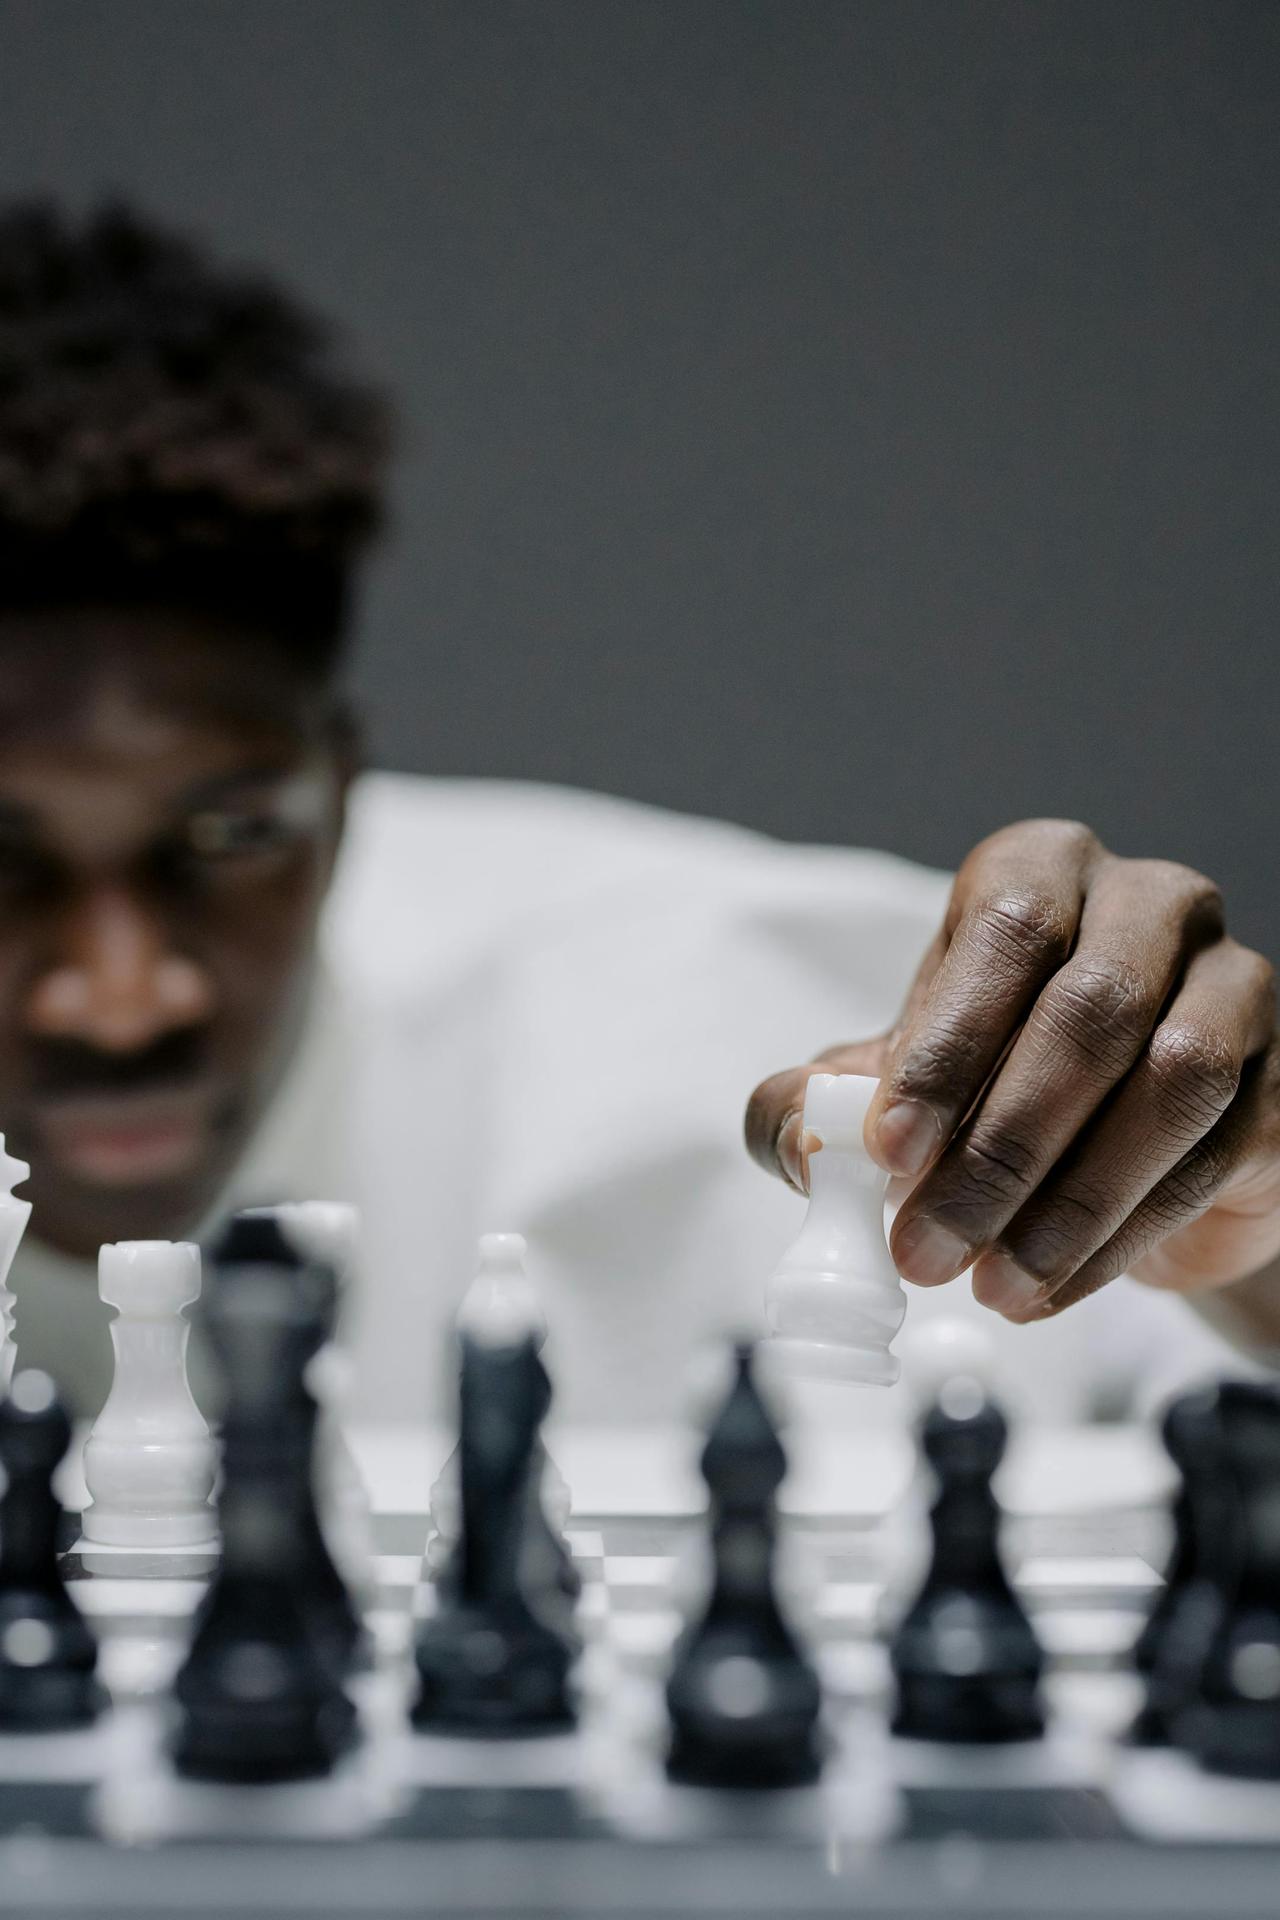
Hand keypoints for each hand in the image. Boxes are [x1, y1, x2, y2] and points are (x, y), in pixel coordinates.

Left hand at [746, 819, 1279, 1323]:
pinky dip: (1120, 1237)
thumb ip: (824, 1101)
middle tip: (925, 1250)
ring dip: (1065, 1204)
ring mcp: (1235, 984)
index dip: (943, 1050)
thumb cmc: (995, 1084)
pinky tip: (1051, 1287)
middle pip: (1086, 1015)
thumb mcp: (897, 1086)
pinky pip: (1212, 1157)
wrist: (1122, 1152)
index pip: (1003, 939)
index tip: (888, 1153)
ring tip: (989, 1283)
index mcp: (1040, 872)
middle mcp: (1148, 904)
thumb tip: (801, 1136)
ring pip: (1167, 1085)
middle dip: (995, 1151)